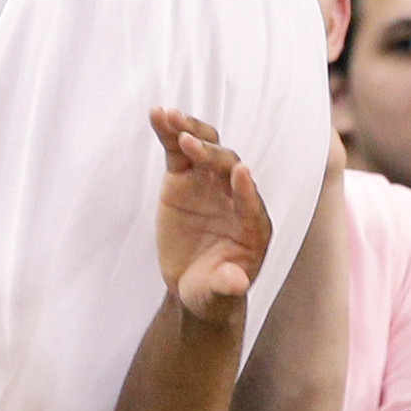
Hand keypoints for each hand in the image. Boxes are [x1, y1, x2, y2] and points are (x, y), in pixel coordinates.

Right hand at [153, 108, 270, 324]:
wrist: (194, 283)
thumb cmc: (212, 291)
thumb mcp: (218, 295)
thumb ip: (226, 287)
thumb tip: (236, 283)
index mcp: (253, 227)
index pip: (252, 204)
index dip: (247, 189)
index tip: (240, 173)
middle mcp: (236, 197)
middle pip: (229, 167)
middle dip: (211, 156)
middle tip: (189, 145)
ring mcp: (210, 182)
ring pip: (207, 148)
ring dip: (191, 132)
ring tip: (170, 118)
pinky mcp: (186, 176)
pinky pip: (179, 149)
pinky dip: (169, 132)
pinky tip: (157, 115)